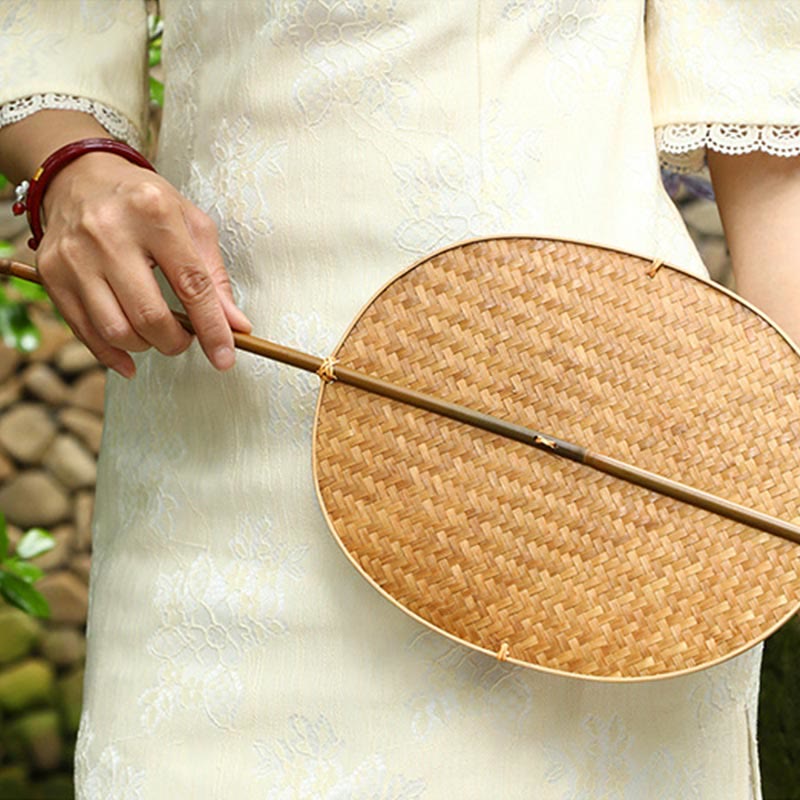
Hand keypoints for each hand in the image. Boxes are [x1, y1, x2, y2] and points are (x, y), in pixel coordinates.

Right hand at [35, 151, 251, 377]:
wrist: (80, 176)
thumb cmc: (144, 202)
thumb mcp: (190, 224)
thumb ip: (215, 276)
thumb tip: (236, 325)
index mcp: (154, 213)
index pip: (192, 285)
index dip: (212, 328)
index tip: (225, 356)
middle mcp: (109, 232)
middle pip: (150, 316)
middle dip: (176, 341)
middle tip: (185, 337)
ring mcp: (75, 255)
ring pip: (116, 330)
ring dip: (146, 345)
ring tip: (156, 332)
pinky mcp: (51, 274)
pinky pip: (85, 332)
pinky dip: (112, 354)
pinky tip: (130, 356)